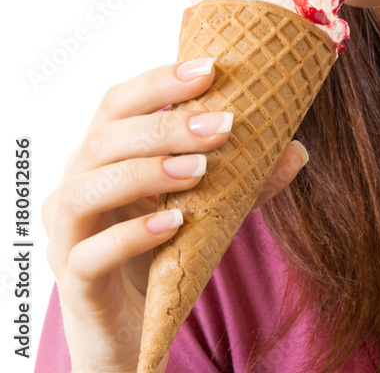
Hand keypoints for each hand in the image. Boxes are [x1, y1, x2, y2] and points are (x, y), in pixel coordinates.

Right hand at [41, 58, 308, 372]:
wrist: (134, 327)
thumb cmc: (164, 248)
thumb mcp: (208, 206)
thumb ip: (245, 180)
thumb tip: (296, 149)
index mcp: (104, 152)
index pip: (119, 101)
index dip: (159, 80)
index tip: (210, 69)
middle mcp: (76, 182)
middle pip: (105, 137)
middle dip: (166, 126)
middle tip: (222, 125)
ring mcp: (67, 232)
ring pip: (86, 188)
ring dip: (146, 171)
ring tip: (200, 171)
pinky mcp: (74, 280)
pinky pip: (90, 254)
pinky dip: (131, 235)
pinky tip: (172, 224)